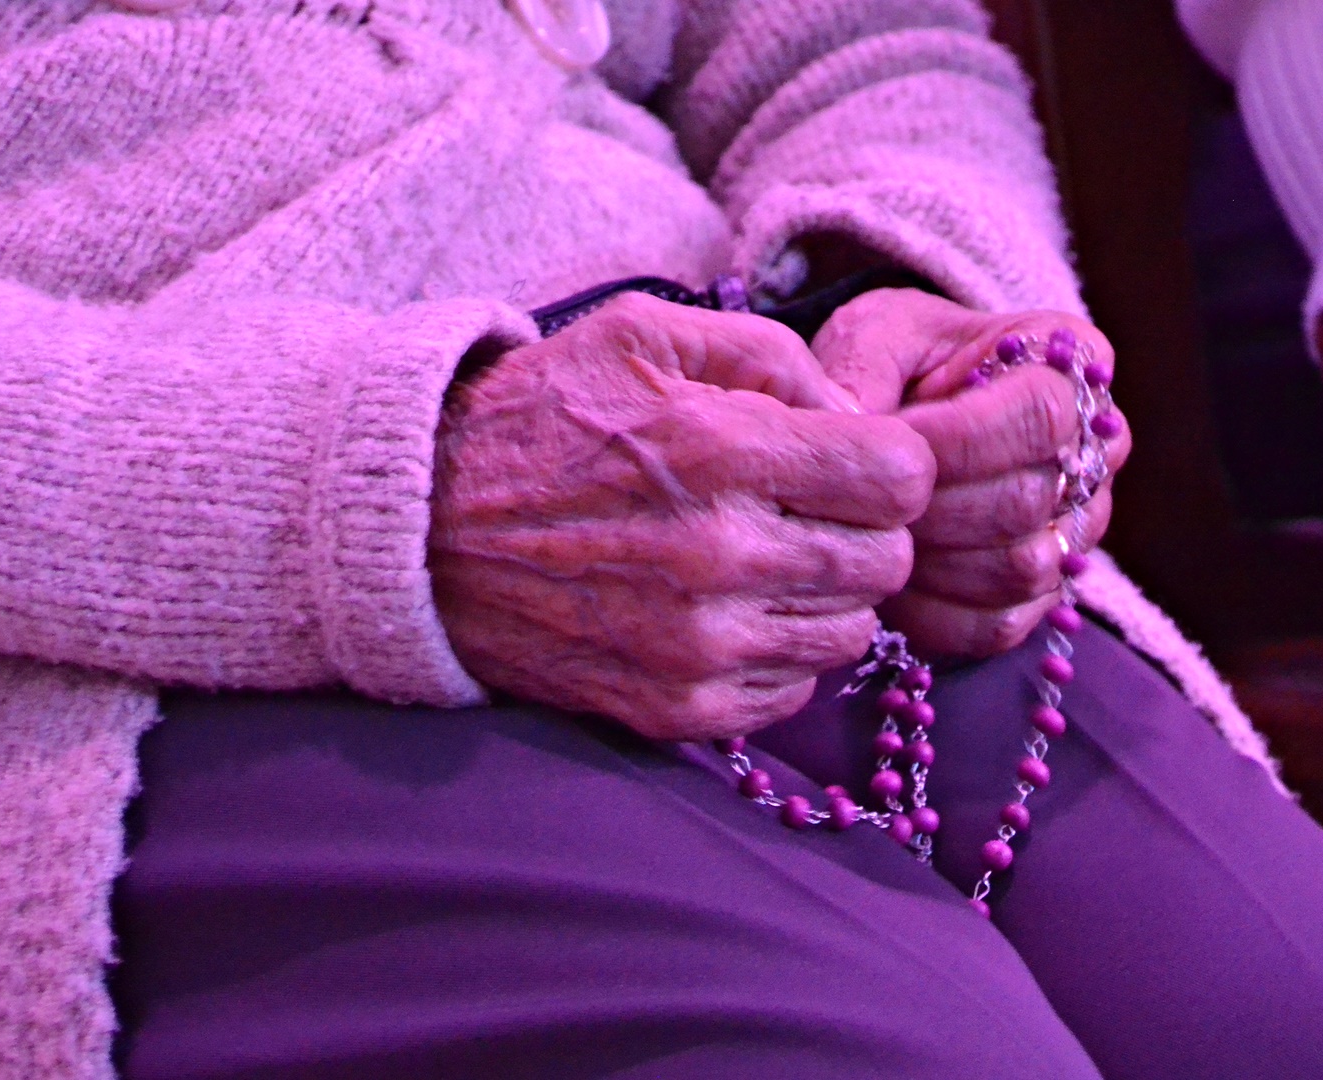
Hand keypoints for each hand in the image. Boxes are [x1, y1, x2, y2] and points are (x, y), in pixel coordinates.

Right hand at [429, 294, 935, 740]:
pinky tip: (730, 610)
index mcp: (719, 450)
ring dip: (826, 593)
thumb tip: (857, 420)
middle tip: (807, 508)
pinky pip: (792, 693)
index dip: (890, 462)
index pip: (900, 478)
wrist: (422, 531)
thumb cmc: (543, 418)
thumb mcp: (644, 334)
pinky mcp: (674, 707)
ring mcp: (696, 645)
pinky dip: (780, 653)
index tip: (852, 459)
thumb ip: (770, 355)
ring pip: (850, 633)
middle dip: (863, 527)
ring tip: (764, 557)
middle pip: (888, 562)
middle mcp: (717, 557)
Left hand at [812, 289, 1130, 656]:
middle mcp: (1095, 449)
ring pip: (1019, 569)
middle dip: (930, 506)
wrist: (891, 421)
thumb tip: (856, 429)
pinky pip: (1001, 625)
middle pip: (1029, 500)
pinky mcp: (1045, 594)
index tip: (889, 441)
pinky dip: (933, 613)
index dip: (959, 438)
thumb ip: (862, 370)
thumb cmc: (887, 367)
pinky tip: (891, 583)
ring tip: (876, 534)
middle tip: (867, 500)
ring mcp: (1078, 527)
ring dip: (930, 561)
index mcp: (1070, 362)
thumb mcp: (869, 337)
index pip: (1044, 413)